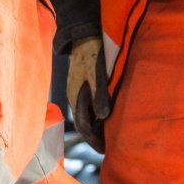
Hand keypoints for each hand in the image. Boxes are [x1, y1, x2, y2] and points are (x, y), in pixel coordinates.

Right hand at [67, 36, 108, 152]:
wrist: (84, 33)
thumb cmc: (92, 52)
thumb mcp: (96, 73)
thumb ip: (99, 94)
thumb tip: (103, 116)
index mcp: (76, 96)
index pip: (83, 125)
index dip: (94, 139)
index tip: (105, 150)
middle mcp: (74, 96)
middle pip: (84, 122)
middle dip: (95, 137)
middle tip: (108, 148)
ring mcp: (77, 90)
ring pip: (86, 114)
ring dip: (96, 126)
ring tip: (109, 136)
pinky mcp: (82, 84)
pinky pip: (87, 105)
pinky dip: (96, 114)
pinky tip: (106, 116)